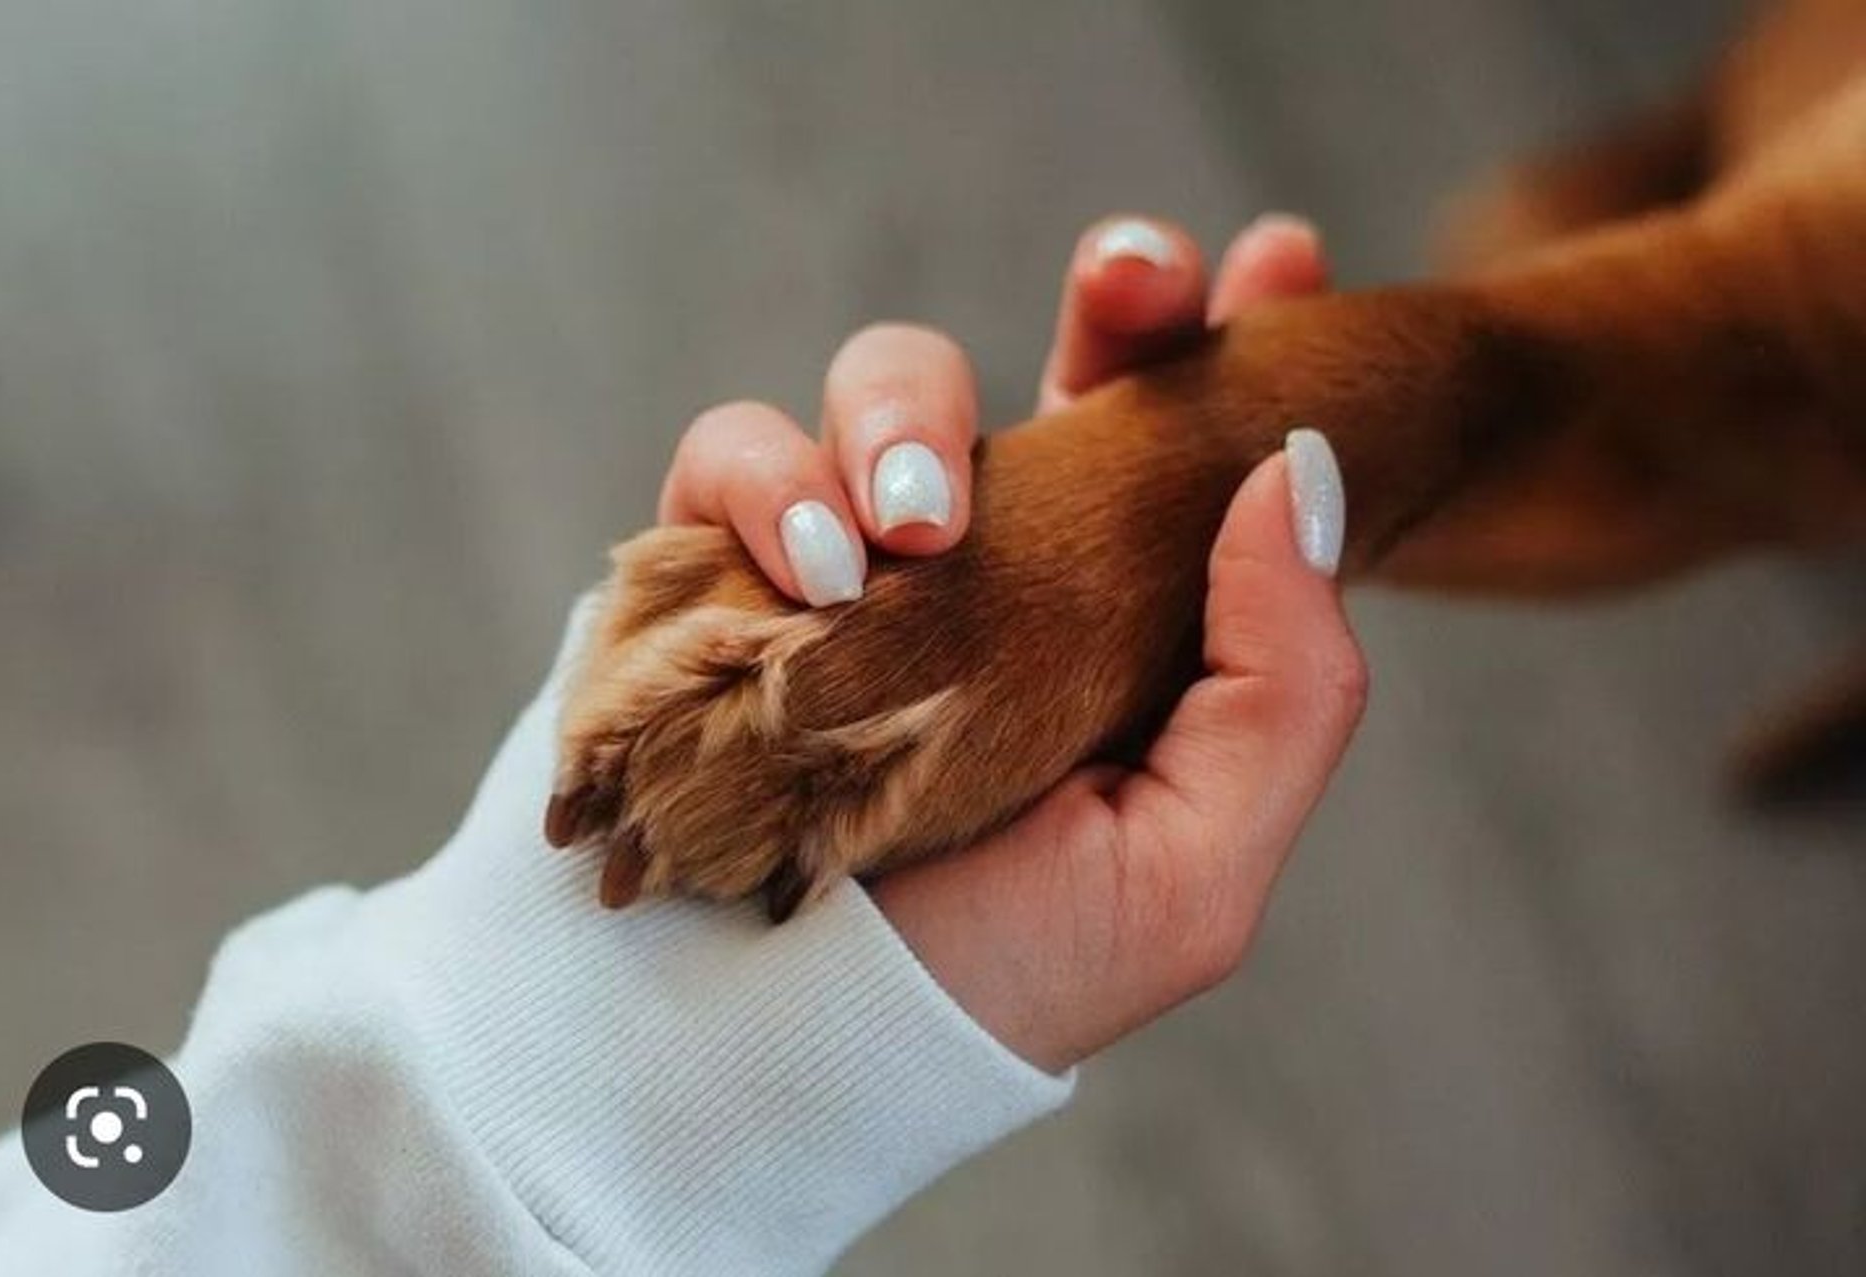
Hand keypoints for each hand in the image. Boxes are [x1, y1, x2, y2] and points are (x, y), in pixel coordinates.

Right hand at [657, 213, 1361, 1070]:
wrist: (774, 1056)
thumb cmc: (991, 977)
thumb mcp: (1188, 872)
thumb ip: (1281, 687)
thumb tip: (1300, 474)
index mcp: (1114, 620)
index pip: (1187, 451)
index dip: (1233, 341)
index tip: (1282, 258)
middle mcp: (990, 568)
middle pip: (1057, 366)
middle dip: (1112, 297)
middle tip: (1135, 279)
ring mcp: (852, 557)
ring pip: (884, 381)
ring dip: (902, 413)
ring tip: (904, 530)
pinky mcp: (719, 567)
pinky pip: (730, 453)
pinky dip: (764, 484)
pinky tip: (810, 570)